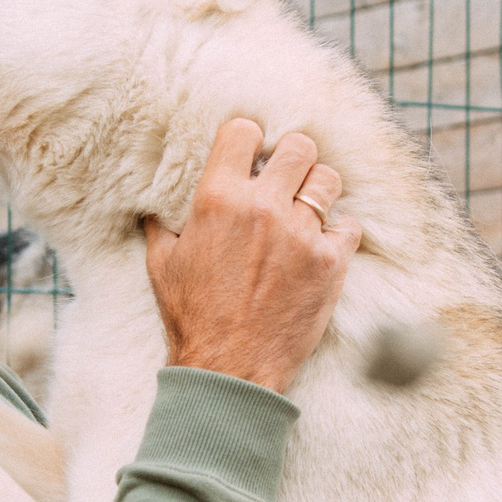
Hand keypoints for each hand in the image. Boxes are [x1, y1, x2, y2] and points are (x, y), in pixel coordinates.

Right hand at [145, 119, 359, 392]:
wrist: (229, 370)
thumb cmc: (192, 318)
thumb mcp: (161, 265)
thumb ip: (161, 225)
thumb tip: (152, 206)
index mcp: (218, 199)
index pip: (244, 131)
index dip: (249, 139)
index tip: (252, 153)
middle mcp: (263, 208)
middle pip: (299, 146)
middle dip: (293, 157)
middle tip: (287, 177)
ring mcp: (302, 234)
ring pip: (328, 179)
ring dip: (319, 189)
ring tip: (308, 207)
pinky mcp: (331, 262)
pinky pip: (349, 224)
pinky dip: (339, 231)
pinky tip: (323, 243)